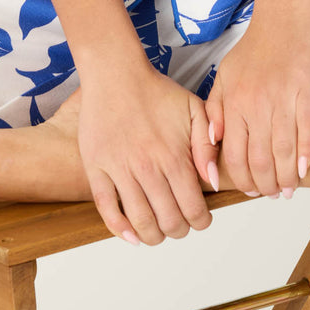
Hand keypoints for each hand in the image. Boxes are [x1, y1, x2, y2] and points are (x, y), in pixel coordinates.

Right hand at [77, 57, 219, 245]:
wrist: (116, 73)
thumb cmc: (156, 91)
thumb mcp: (194, 109)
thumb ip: (207, 145)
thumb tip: (213, 181)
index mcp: (174, 156)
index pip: (193, 209)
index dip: (200, 222)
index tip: (200, 219)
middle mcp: (148, 168)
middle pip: (168, 221)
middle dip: (179, 230)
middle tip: (180, 224)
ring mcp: (119, 170)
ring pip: (140, 221)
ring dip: (153, 235)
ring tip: (159, 231)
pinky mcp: (96, 168)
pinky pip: (106, 209)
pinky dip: (120, 229)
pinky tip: (131, 234)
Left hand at [205, 0, 309, 197]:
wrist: (285, 12)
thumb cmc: (256, 45)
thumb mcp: (226, 74)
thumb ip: (216, 110)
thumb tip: (213, 144)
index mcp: (233, 102)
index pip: (234, 155)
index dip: (243, 179)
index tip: (250, 190)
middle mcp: (255, 104)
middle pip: (259, 160)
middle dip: (265, 185)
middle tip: (271, 194)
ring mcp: (283, 99)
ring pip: (284, 153)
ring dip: (286, 178)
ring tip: (288, 189)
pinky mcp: (308, 92)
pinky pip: (306, 132)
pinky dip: (305, 156)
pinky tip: (304, 170)